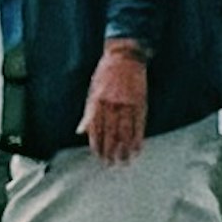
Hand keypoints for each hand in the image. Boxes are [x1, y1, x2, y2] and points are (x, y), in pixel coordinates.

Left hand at [85, 44, 148, 164]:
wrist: (124, 57)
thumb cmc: (106, 73)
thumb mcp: (92, 90)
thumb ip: (88, 113)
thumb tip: (80, 131)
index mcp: (97, 102)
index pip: (96, 129)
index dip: (97, 145)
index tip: (99, 156)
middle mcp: (111, 105)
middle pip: (110, 134)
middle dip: (110, 151)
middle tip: (111, 164)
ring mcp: (127, 105)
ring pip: (125, 133)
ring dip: (125, 150)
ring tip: (124, 161)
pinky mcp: (140, 104)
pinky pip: (139, 126)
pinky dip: (138, 139)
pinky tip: (137, 150)